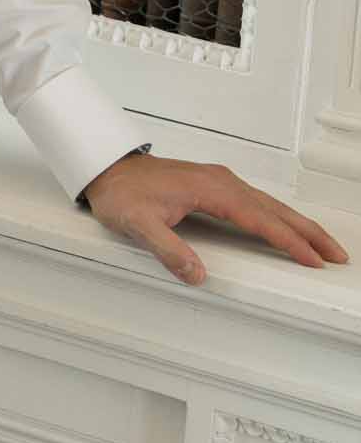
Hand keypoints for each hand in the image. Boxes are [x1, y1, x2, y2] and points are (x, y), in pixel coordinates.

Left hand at [83, 153, 350, 286]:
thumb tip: (197, 274)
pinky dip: (277, 217)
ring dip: (297, 225)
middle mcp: (221, 181)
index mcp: (210, 189)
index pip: (259, 219)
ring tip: (321, 245)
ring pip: (269, 204)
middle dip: (308, 232)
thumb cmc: (121, 193)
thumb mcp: (138, 225)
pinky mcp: (214, 185)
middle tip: (336, 255)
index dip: (288, 241)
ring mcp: (219, 181)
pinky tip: (284, 228)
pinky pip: (256, 202)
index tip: (311, 260)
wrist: (106, 168)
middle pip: (274, 209)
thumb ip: (168, 249)